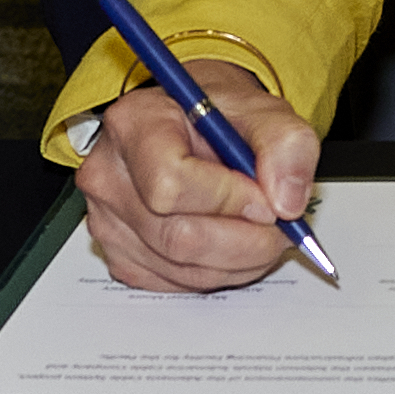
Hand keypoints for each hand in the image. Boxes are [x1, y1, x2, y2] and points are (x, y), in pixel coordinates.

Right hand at [72, 64, 324, 294]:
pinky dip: (219, 271)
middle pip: (177, 237)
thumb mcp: (265, 110)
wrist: (194, 126)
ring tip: (264, 232)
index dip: (229, 200)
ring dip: (239, 261)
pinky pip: (176, 283)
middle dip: (246, 241)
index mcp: (134, 124)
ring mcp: (108, 222)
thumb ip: (286, 144)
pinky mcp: (121, 256)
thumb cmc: (220, 115)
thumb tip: (286, 202)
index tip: (266, 198)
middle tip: (281, 227)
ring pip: (181, 268)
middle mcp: (109, 175)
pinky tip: (234, 242)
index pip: (171, 184)